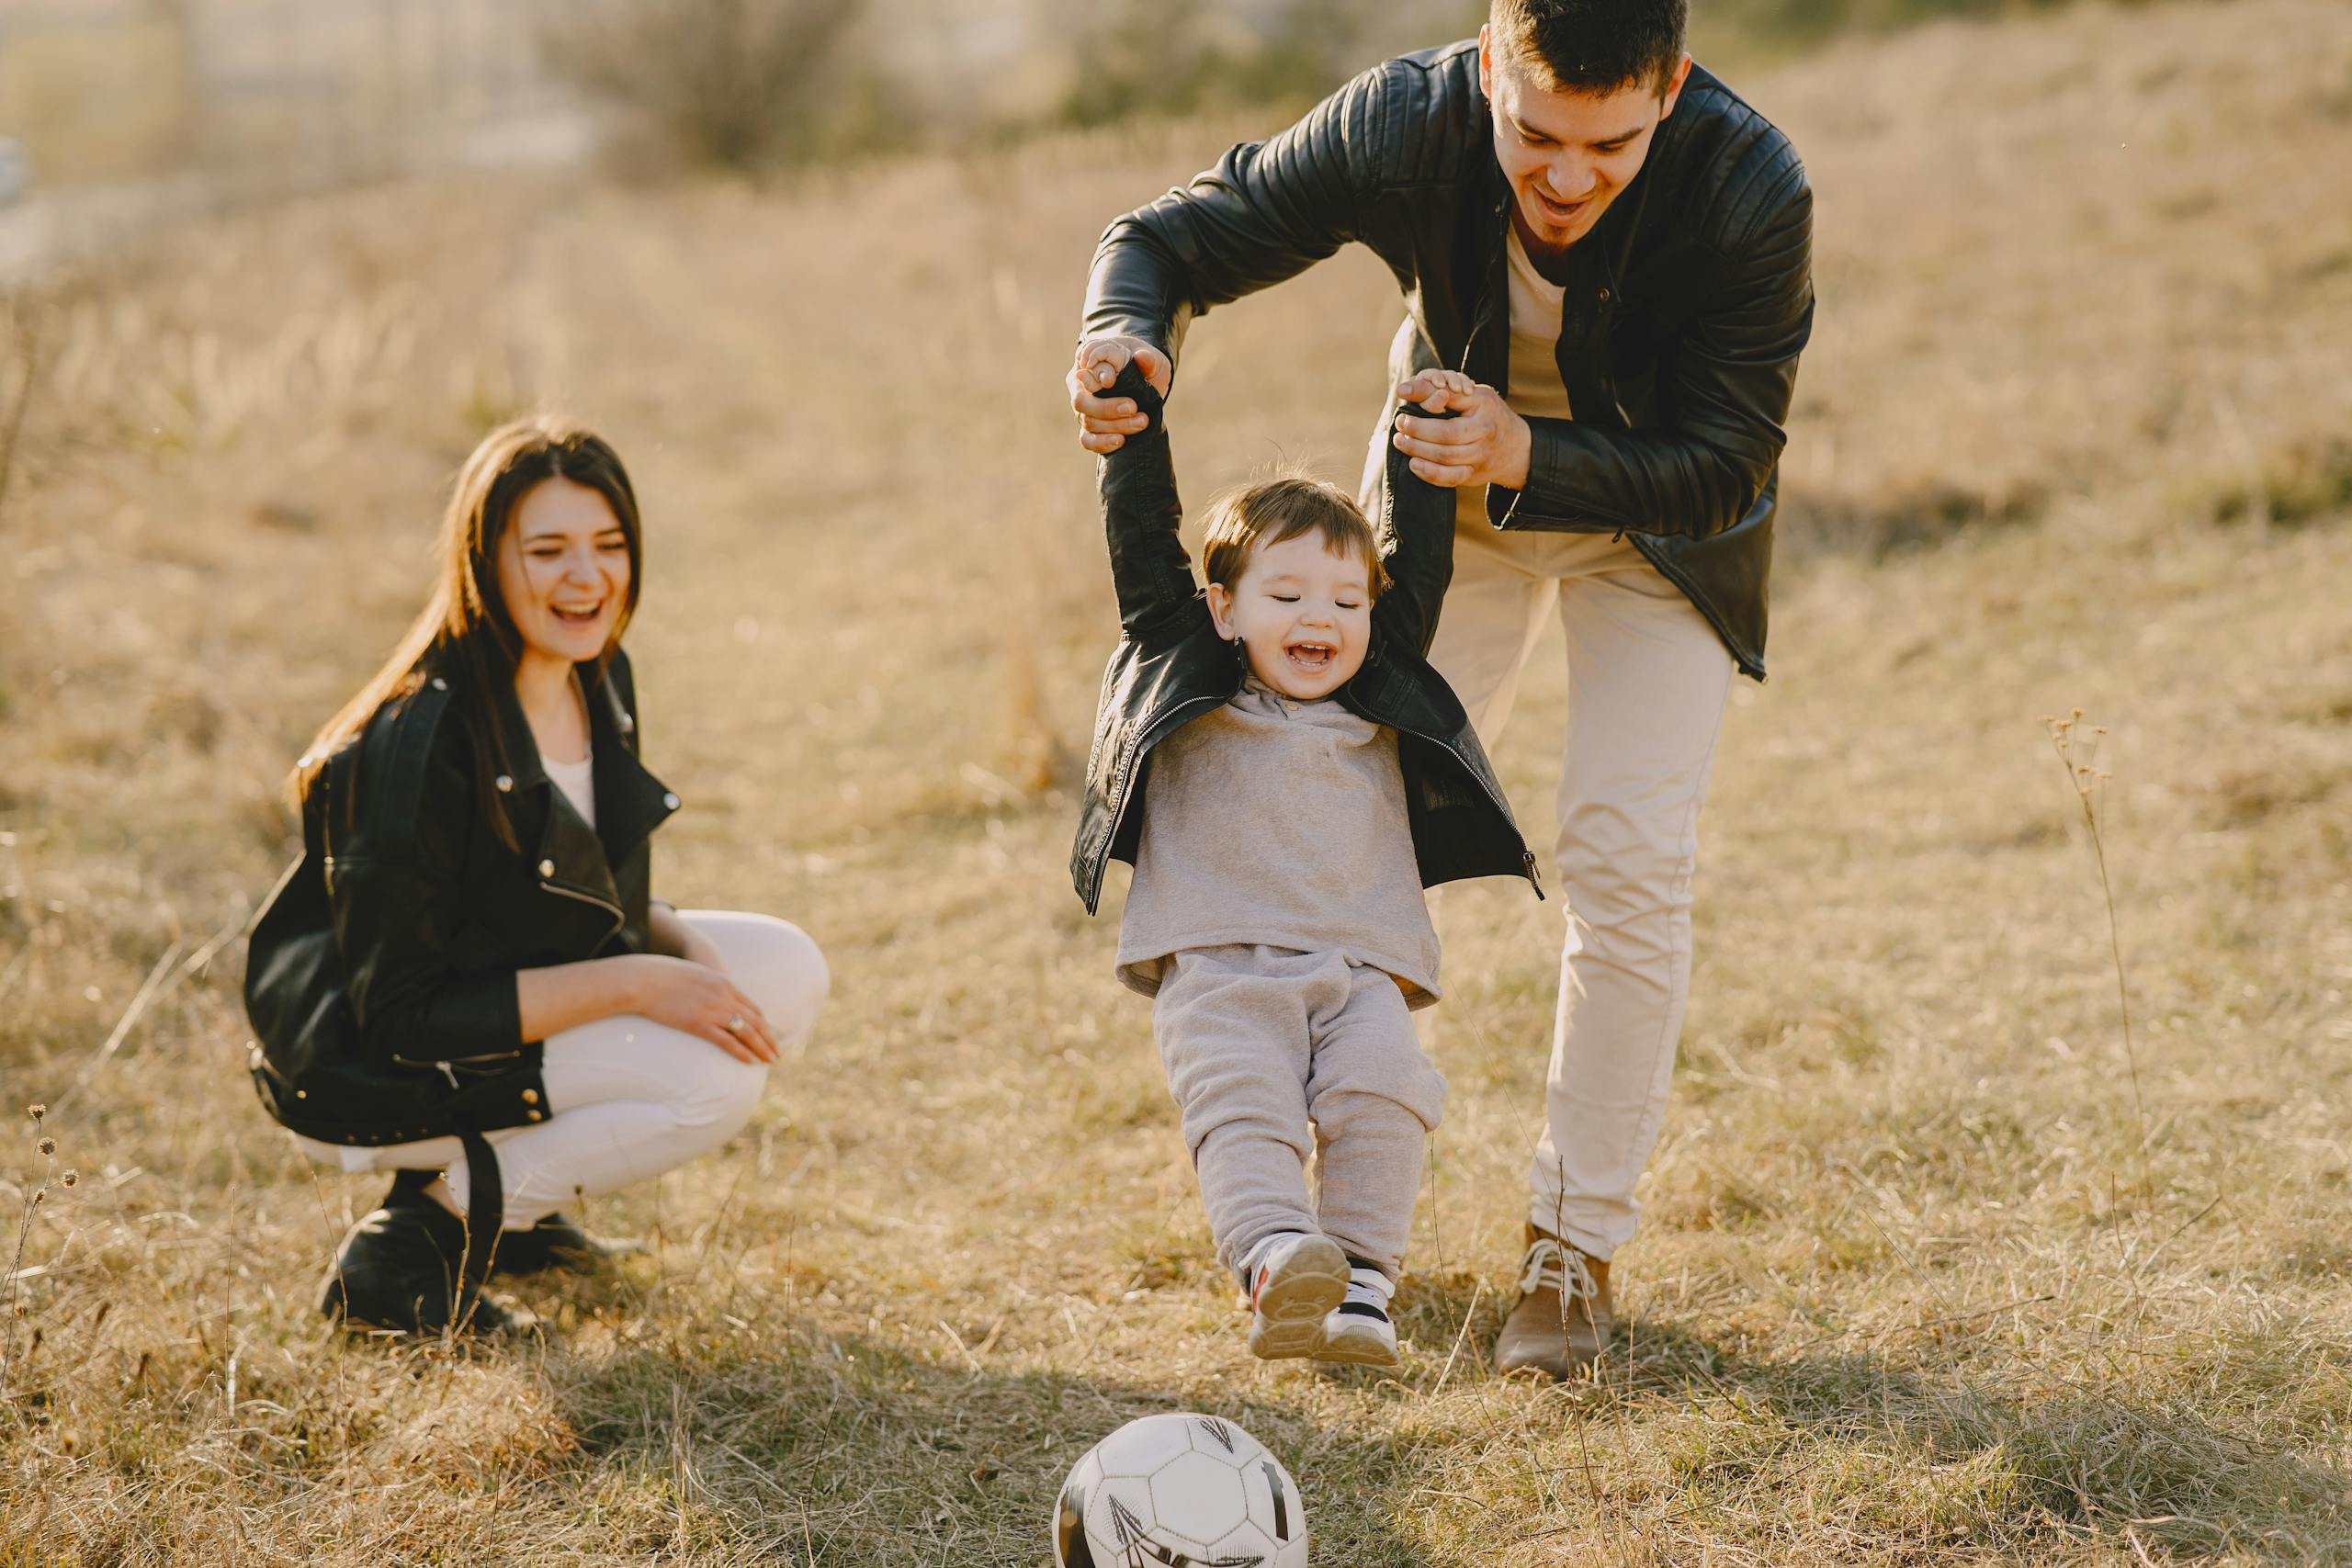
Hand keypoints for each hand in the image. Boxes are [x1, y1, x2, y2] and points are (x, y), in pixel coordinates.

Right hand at [625, 955, 777, 1064]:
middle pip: (755, 1021)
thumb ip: (710, 987)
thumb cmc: (665, 977)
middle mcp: (724, 996)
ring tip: (769, 1060)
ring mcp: (713, 1010)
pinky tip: (750, 1062)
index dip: (764, 1024)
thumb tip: (712, 998)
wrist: (646, 979)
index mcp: (725, 983)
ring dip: (761, 1048)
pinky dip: (741, 1052)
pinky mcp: (699, 1024)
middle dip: (769, 1038)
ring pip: (747, 1032)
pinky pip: (727, 1041)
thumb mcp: (696, 976)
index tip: (770, 1035)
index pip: (752, 1007)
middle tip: (776, 1053)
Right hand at [1069, 335, 1172, 453]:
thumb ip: (1148, 359)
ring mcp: (1084, 408)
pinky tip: (1121, 441)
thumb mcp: (1151, 359)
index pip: (1084, 364)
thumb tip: (1142, 357)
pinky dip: (1101, 443)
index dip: (1096, 373)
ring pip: (1088, 421)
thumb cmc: (1144, 366)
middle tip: (1132, 407)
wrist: (1148, 383)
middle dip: (1107, 407)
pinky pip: (1087, 439)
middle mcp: (1081, 385)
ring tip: (1142, 422)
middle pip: (1081, 401)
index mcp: (1090, 359)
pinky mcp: (1091, 428)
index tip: (1111, 381)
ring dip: (1115, 425)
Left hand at [1392, 370, 1531, 488]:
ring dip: (1418, 451)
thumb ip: (1444, 391)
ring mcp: (1479, 458)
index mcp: (1483, 409)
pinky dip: (1430, 474)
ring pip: (1446, 458)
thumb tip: (1406, 390)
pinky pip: (1450, 478)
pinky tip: (1414, 465)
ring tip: (1401, 441)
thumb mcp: (1475, 396)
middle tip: (1400, 425)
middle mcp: (1484, 435)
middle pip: (1446, 437)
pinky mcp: (1472, 475)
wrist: (1515, 447)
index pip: (1451, 402)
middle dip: (1418, 431)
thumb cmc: (1488, 414)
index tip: (1404, 401)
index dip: (1424, 402)